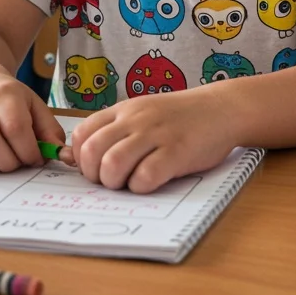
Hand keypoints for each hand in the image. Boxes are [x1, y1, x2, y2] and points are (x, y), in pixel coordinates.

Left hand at [68, 88, 238, 193]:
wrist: (221, 107)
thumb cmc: (179, 117)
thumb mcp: (142, 113)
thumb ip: (113, 131)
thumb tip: (75, 158)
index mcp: (123, 109)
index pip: (81, 133)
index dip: (80, 158)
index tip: (94, 168)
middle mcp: (135, 119)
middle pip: (91, 151)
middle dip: (94, 175)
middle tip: (110, 180)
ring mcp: (156, 134)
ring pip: (113, 164)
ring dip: (115, 182)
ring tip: (128, 183)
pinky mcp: (177, 152)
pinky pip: (146, 176)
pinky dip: (141, 187)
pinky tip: (151, 182)